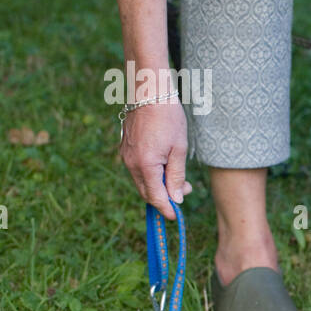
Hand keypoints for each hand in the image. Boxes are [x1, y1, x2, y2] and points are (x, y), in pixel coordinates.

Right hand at [120, 97, 191, 219]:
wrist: (149, 93)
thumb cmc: (168, 118)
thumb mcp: (179, 149)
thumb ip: (176, 176)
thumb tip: (176, 198)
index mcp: (146, 165)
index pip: (155, 197)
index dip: (166, 209)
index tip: (175, 217)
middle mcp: (131, 163)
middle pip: (147, 191)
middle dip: (165, 197)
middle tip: (185, 192)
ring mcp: (125, 155)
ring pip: (142, 180)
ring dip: (159, 184)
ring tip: (179, 177)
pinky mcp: (125, 148)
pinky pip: (137, 169)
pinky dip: (151, 174)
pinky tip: (165, 166)